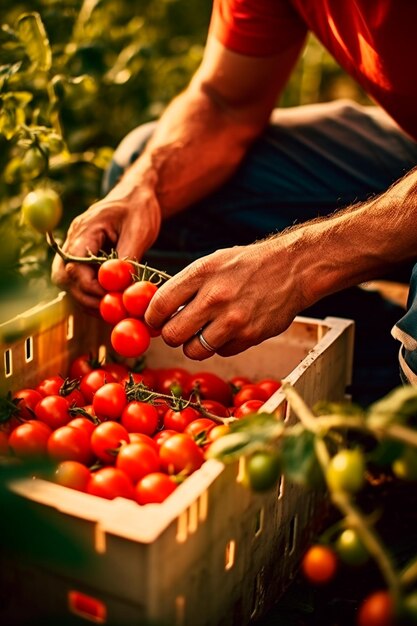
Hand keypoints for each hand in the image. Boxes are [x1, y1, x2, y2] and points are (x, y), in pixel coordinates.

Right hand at [51, 179, 160, 311]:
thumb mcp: (138, 231)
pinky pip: (80, 281)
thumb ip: (127, 258)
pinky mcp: (84, 258)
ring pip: (69, 283)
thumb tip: (120, 286)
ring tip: (113, 309)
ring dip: (88, 299)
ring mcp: (76, 249)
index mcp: (84, 229)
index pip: (73, 264)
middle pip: (63, 277)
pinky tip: (111, 301)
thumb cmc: (139, 209)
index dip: (90, 286)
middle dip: (85, 297)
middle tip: (110, 309)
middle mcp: (74, 240)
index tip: (112, 297)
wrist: (137, 195)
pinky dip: (92, 294)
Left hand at [145, 238, 306, 359]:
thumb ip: (185, 285)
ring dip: (195, 345)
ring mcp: (233, 319)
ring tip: (205, 331)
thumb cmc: (249, 265)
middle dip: (172, 335)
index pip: (159, 305)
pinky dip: (222, 345)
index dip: (152, 318)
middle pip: (172, 335)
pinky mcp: (250, 336)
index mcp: (202, 273)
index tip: (156, 320)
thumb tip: (158, 312)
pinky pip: (222, 352)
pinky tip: (231, 329)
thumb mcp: (213, 262)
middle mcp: (215, 297)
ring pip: (194, 350)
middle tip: (179, 330)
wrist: (294, 268)